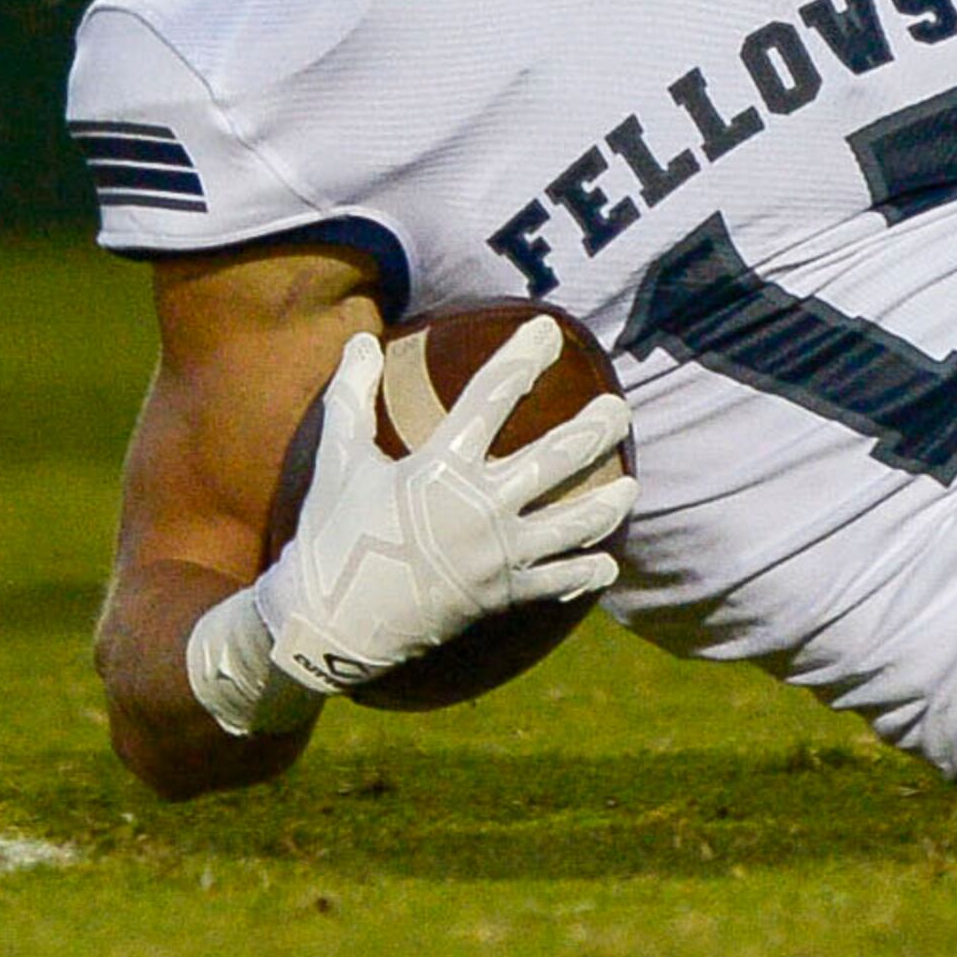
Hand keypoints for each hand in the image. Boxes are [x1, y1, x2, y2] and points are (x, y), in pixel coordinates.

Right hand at [256, 317, 635, 694]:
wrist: (324, 626)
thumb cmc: (328, 536)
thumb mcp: (337, 460)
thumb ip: (352, 396)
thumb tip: (363, 341)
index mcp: (439, 469)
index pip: (492, 396)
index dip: (524, 358)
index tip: (549, 331)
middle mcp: (479, 509)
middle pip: (556, 459)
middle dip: (595, 430)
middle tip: (621, 409)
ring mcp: (497, 556)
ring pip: (573, 524)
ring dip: (608, 504)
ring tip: (632, 486)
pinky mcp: (501, 595)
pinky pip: (557, 581)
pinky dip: (585, 572)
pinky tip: (606, 563)